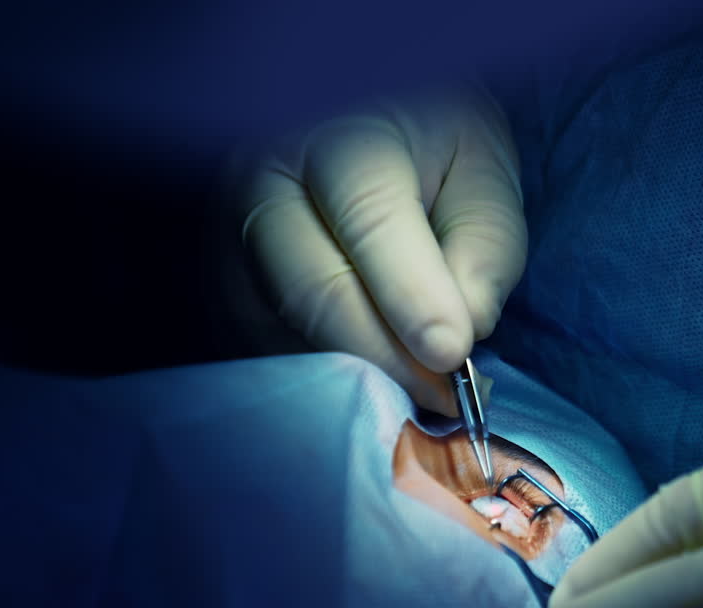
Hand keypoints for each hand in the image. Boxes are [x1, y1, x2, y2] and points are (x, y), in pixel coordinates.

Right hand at [231, 87, 523, 413]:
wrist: (359, 120)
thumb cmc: (432, 145)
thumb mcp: (484, 170)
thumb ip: (485, 245)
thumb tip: (459, 332)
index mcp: (338, 133)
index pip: (370, 218)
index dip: (413, 295)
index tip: (453, 354)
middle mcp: (262, 177)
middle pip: (310, 287)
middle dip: (384, 356)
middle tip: (445, 393)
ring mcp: (223, 230)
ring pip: (280, 328)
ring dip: (354, 376)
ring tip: (417, 389)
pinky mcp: (217, 281)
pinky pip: (259, 346)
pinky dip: (320, 377)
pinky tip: (370, 381)